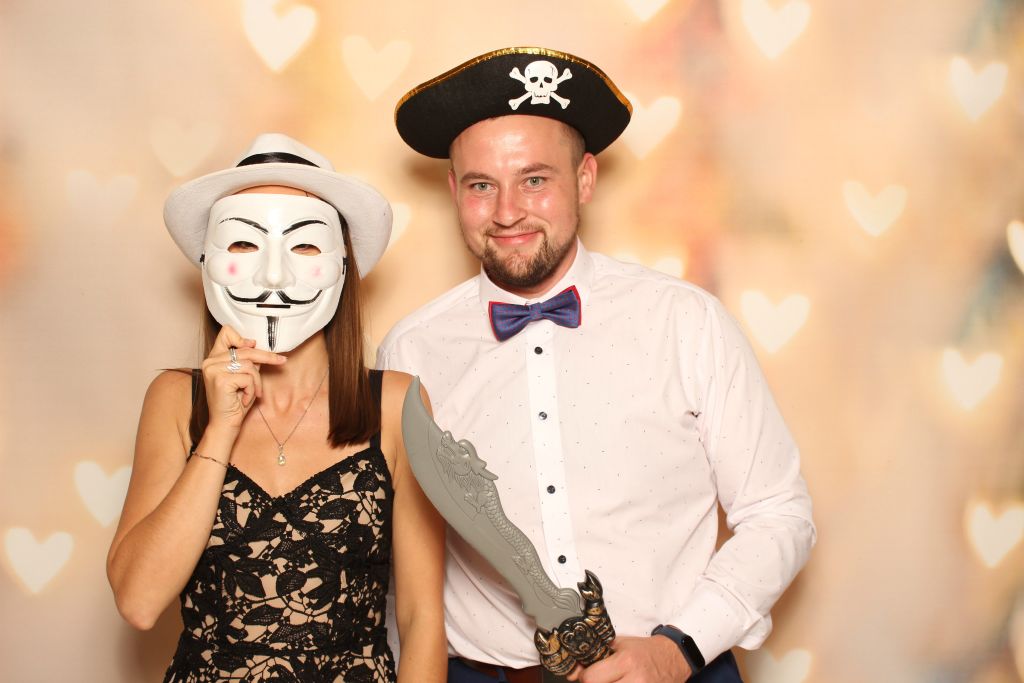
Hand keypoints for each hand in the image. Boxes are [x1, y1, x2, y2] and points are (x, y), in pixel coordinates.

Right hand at [201, 325, 286, 430]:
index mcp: (213, 358)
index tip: (254, 344)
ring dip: (256, 381)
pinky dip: (252, 389)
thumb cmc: (235, 401)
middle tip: (282, 361)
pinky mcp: (220, 379)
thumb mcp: (243, 376)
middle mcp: (210, 361)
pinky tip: (244, 399)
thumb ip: (247, 361)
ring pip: (250, 365)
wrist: (225, 424)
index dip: (242, 337)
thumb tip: (256, 344)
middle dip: (267, 357)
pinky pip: (248, 377)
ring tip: (253, 393)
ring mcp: (213, 370)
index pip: (225, 333)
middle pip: (246, 350)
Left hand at [568, 635, 690, 682]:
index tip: (586, 673)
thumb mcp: (620, 645)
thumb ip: (597, 656)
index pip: (591, 679)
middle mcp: (635, 681)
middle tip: (598, 679)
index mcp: (626, 662)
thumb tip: (574, 672)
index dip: (584, 676)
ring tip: (611, 681)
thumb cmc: (644, 650)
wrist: (673, 658)